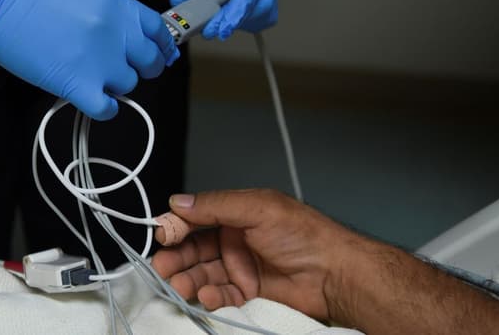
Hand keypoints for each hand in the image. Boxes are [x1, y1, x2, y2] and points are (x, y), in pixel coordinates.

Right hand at [0, 0, 178, 119]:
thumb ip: (115, 14)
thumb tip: (132, 40)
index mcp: (121, 6)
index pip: (160, 32)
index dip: (160, 47)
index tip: (156, 55)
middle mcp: (118, 34)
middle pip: (150, 63)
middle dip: (139, 67)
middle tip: (118, 68)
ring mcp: (101, 62)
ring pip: (129, 85)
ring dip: (113, 85)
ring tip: (91, 76)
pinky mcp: (79, 86)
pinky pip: (108, 109)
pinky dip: (103, 108)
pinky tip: (90, 98)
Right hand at [152, 189, 362, 319]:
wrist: (336, 275)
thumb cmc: (305, 235)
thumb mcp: (257, 209)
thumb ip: (215, 205)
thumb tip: (178, 202)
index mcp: (236, 213)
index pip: (196, 218)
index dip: (177, 226)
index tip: (162, 235)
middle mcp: (235, 239)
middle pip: (194, 248)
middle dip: (176, 257)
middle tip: (162, 266)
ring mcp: (241, 267)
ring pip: (203, 273)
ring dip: (188, 279)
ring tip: (180, 285)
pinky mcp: (248, 293)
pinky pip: (220, 295)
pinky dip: (209, 296)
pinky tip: (206, 295)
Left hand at [172, 0, 280, 38]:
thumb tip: (179, 5)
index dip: (237, 14)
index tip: (219, 30)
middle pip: (265, 5)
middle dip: (239, 21)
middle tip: (210, 31)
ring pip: (264, 10)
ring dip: (243, 22)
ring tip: (215, 24)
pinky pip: (255, 5)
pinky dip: (241, 15)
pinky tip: (220, 16)